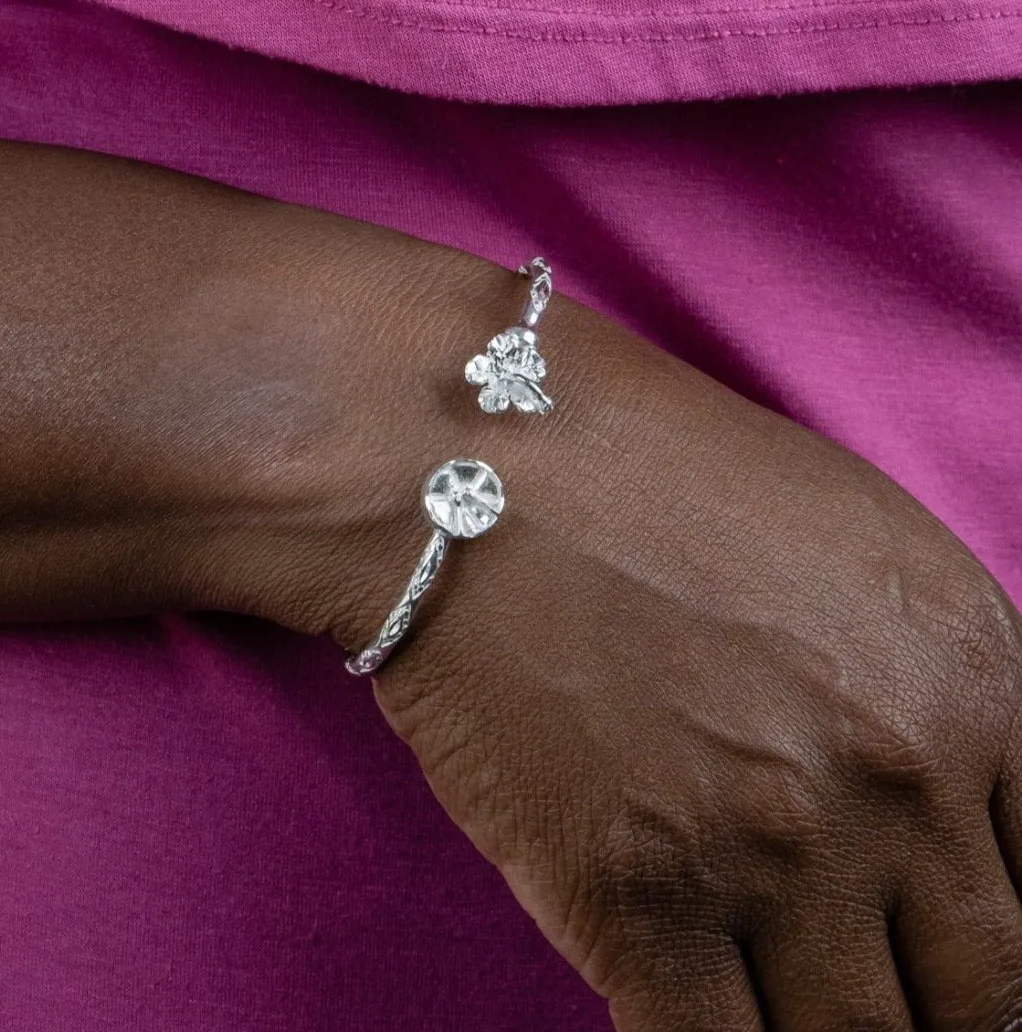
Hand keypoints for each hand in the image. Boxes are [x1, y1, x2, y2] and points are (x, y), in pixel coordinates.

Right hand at [318, 273, 1021, 1028]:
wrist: (475, 467)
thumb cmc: (650, 479)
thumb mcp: (851, 546)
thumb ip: (938, 690)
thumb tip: (949, 824)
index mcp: (971, 681)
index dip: (1001, 961)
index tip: (948, 968)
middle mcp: (895, 780)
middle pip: (980, 1001)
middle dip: (928, 1015)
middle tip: (868, 995)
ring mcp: (767, 851)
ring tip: (783, 1007)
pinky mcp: (636, 900)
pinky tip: (690, 1007)